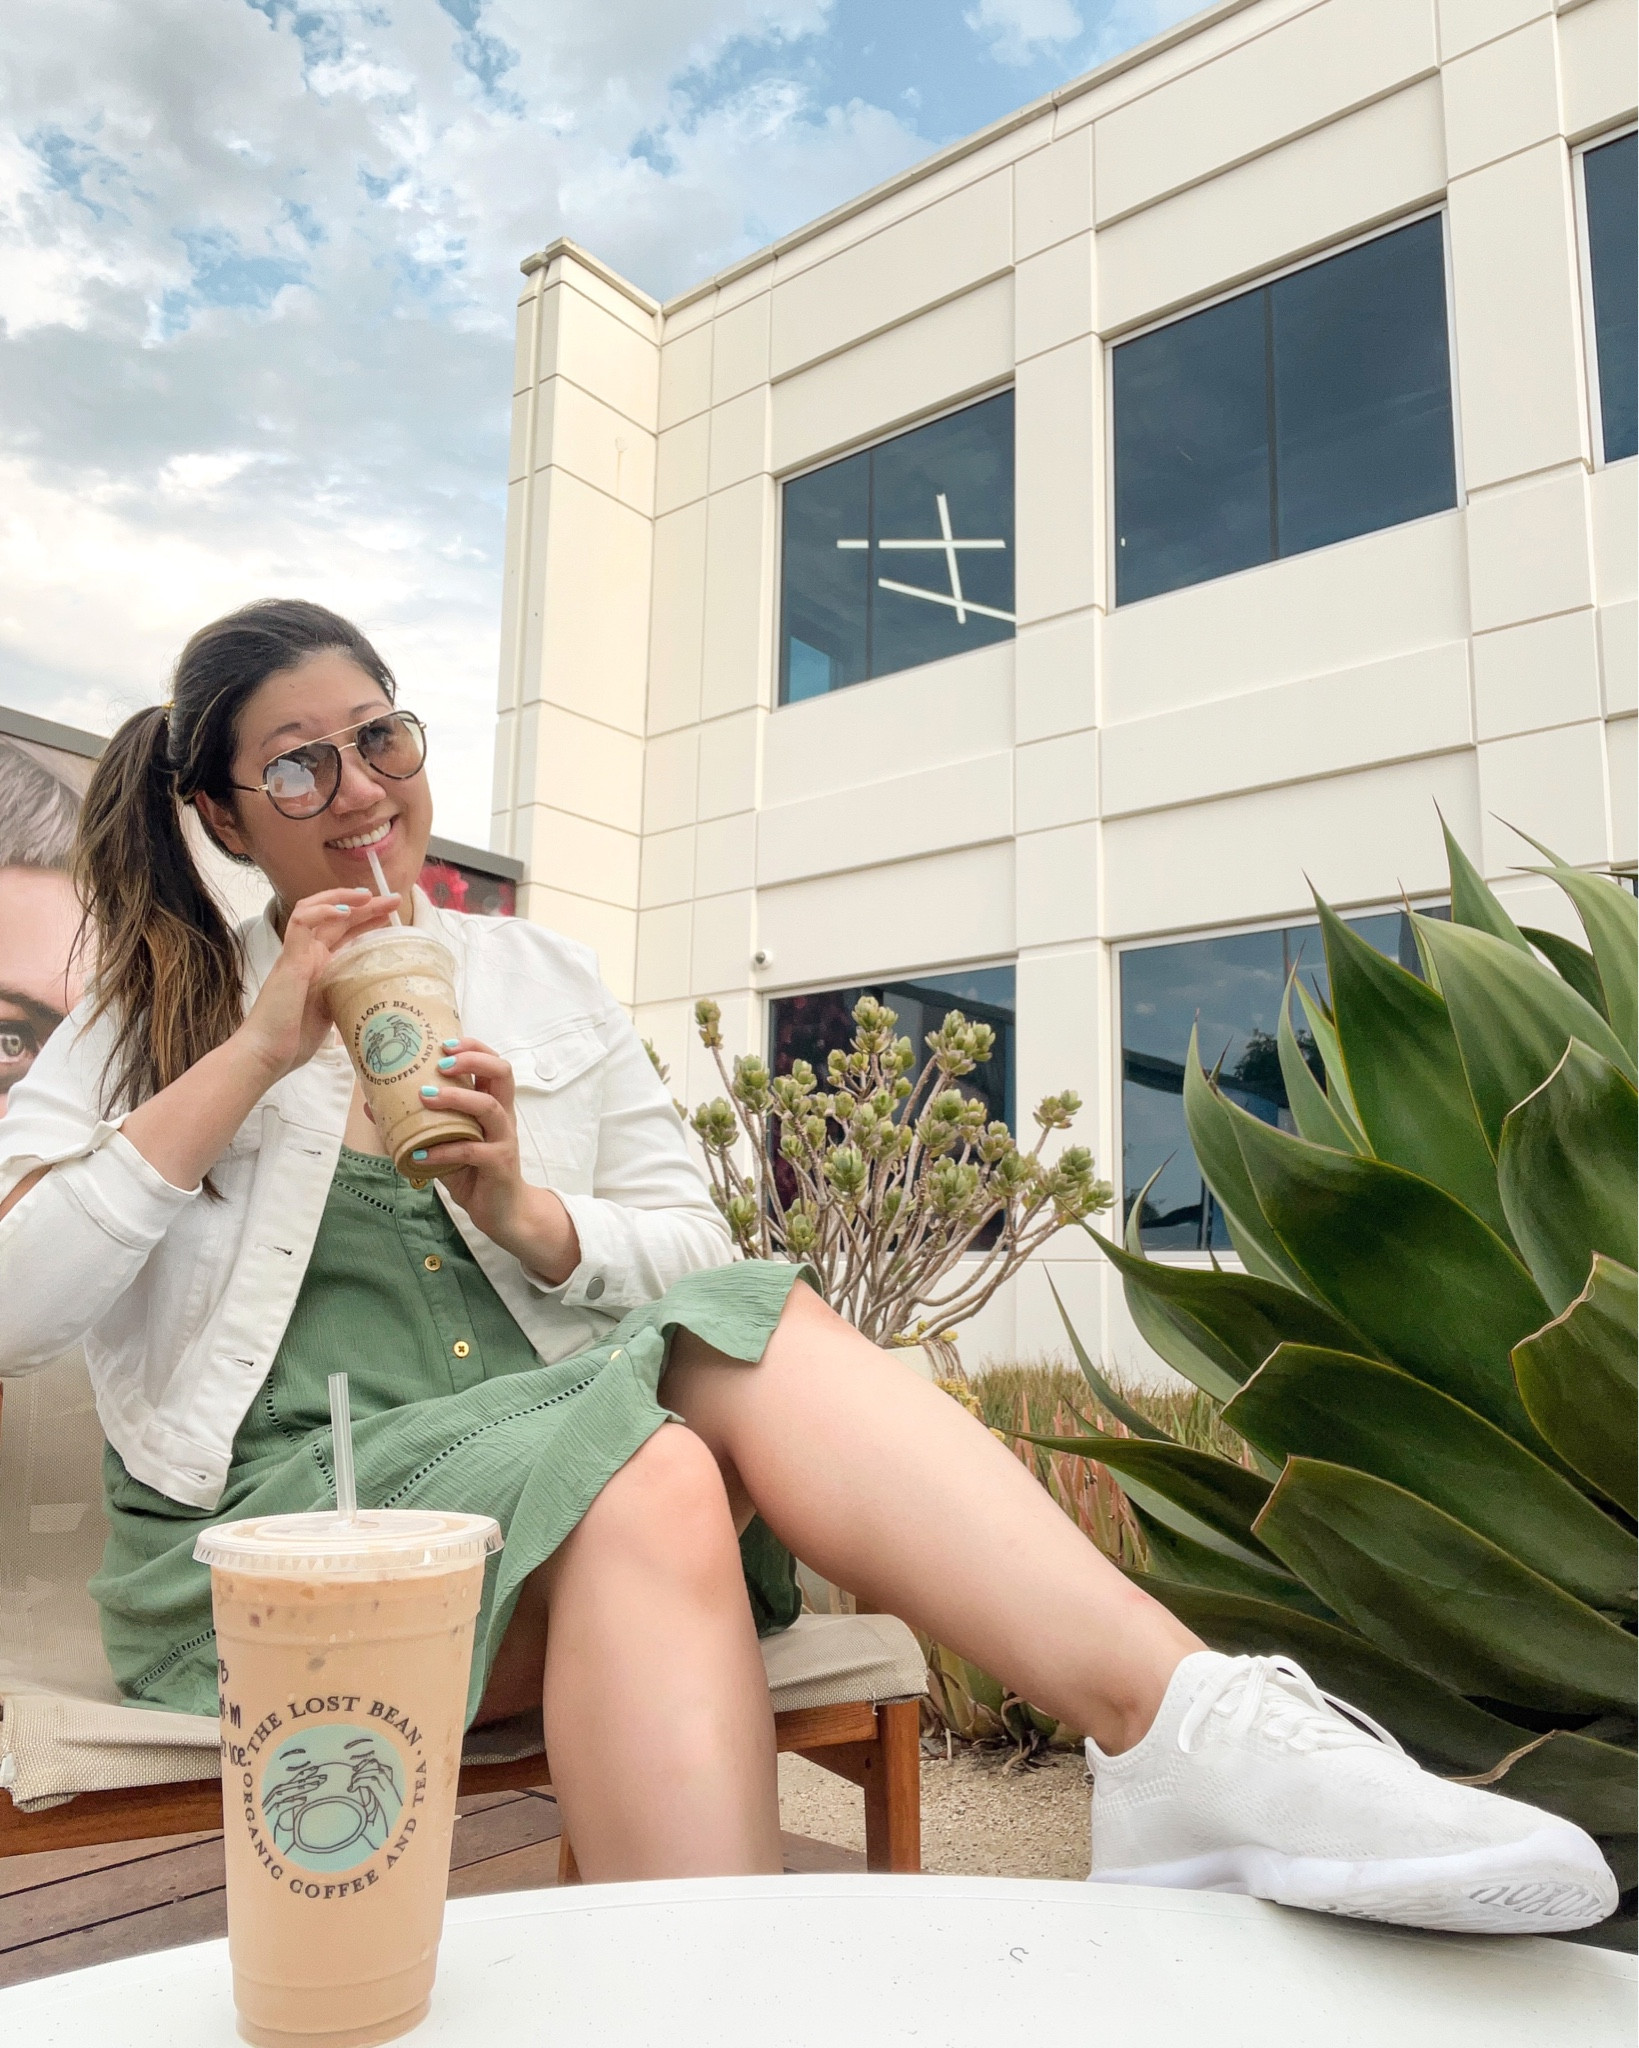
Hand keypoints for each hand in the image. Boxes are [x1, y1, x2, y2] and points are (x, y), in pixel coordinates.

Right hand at [236, 887, 399, 1083]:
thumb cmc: (294, 1039)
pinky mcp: (289, 959)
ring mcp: (297, 955)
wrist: (266, 1054)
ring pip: (316, 910)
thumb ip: (346, 995)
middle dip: (366, 905)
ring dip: (343, 899)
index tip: (392, 916)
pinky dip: (322, 911)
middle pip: (337, 919)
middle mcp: (307, 956)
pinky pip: (302, 923)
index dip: (367, 920)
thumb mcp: (332, 1012)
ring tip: (368, 896)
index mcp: (318, 967)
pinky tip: (343, 910)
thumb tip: (373, 994)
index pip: (344, 933)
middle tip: (394, 899)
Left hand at [409, 1040, 581, 1281]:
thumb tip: (372, 1105)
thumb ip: (418, 1125)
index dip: (473, 1047)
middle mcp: (503, 1117)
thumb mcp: (445, 1144)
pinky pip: (471, 1150)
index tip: (444, 1044)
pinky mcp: (499, 1163)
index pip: (493, 1064)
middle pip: (502, 1072)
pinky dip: (442, 1150)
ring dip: (456, 1097)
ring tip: (425, 1096)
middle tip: (441, 1064)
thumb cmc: (474, 1172)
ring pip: (488, 1106)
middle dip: (472, 1059)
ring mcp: (504, 1139)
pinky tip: (419, 1154)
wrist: (503, 1212)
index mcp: (494, 1106)